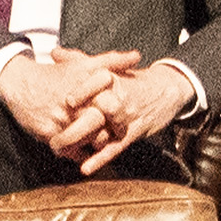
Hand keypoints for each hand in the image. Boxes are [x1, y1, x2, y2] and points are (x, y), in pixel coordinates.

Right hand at [0, 41, 120, 151]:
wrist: (20, 84)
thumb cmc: (55, 74)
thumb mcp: (82, 64)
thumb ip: (112, 61)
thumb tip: (137, 56)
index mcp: (84, 84)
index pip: (111, 104)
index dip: (118, 115)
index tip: (124, 120)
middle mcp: (73, 103)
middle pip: (100, 125)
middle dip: (107, 132)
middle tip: (113, 135)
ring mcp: (60, 119)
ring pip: (85, 139)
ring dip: (93, 144)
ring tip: (98, 144)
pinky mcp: (48, 133)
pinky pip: (68, 149)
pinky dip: (76, 153)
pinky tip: (82, 152)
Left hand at [52, 54, 199, 174]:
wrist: (165, 91)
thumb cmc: (130, 79)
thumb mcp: (107, 67)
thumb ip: (79, 60)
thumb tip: (55, 52)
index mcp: (114, 79)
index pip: (100, 82)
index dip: (85, 91)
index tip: (69, 100)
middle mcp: (120, 99)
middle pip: (100, 111)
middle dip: (79, 123)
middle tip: (57, 133)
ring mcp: (126, 118)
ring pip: (105, 132)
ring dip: (83, 143)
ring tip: (61, 151)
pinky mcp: (132, 134)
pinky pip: (115, 148)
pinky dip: (100, 159)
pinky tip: (85, 168)